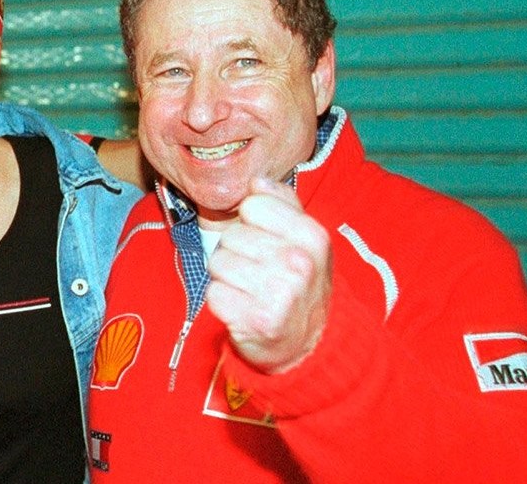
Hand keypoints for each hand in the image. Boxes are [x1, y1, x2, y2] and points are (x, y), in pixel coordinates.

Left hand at [205, 176, 331, 373]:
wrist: (307, 345)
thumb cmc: (299, 284)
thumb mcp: (305, 239)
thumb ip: (282, 203)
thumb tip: (256, 181)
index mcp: (312, 236)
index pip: (253, 205)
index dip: (252, 223)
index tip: (267, 242)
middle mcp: (298, 263)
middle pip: (231, 236)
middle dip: (237, 253)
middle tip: (258, 273)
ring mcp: (278, 293)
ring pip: (218, 263)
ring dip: (227, 278)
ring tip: (250, 290)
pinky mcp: (254, 320)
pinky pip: (213, 294)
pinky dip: (223, 302)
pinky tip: (243, 309)